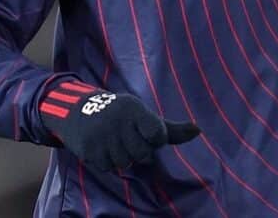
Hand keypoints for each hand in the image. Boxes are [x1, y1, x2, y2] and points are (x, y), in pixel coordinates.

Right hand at [39, 80, 200, 171]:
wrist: (78, 111)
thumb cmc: (120, 114)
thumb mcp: (143, 115)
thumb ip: (171, 128)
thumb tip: (199, 131)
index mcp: (134, 109)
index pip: (158, 135)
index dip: (155, 138)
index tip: (146, 131)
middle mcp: (118, 122)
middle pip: (143, 154)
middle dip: (139, 151)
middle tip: (129, 138)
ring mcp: (102, 136)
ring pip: (126, 164)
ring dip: (124, 158)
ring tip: (116, 143)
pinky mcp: (90, 149)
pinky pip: (109, 168)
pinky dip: (109, 162)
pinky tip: (104, 148)